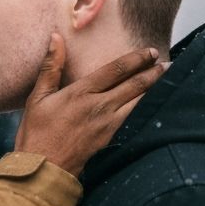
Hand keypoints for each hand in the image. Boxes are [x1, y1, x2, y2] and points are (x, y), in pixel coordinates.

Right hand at [14, 35, 163, 176]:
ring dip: (154, 89)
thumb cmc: (37, 132)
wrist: (44, 168)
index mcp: (82, 93)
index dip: (136, 59)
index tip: (151, 52)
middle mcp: (99, 106)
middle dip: (153, 72)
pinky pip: (134, 119)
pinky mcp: (111, 139)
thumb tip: (56, 37)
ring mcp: (108, 125)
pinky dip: (146, 108)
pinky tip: (153, 104)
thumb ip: (51, 65)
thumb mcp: (39, 96)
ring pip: (139, 103)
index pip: (116, 70)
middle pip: (134, 85)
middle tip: (167, 63)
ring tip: (167, 80)